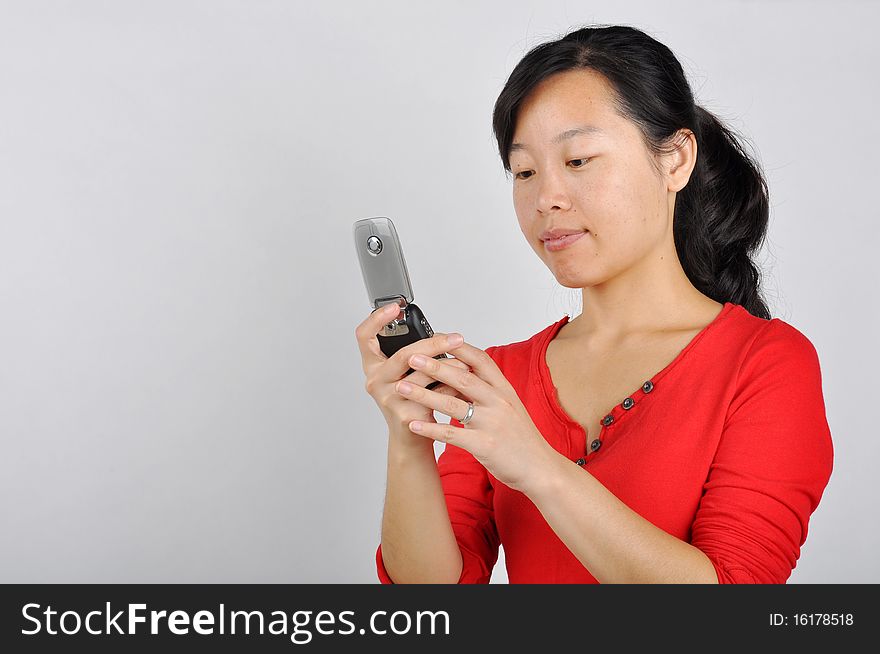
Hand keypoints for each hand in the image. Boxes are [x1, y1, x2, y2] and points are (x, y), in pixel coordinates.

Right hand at [355, 304, 471, 439]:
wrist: (411, 437)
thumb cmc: (410, 400)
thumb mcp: (405, 374)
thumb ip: (414, 355)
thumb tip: (443, 335)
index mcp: (373, 366)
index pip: (364, 336)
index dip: (376, 319)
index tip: (394, 307)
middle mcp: (376, 380)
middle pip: (404, 354)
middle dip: (434, 344)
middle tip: (456, 338)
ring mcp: (388, 398)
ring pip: (422, 374)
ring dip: (449, 366)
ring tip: (465, 363)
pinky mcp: (405, 414)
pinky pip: (433, 394)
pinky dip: (451, 387)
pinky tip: (462, 385)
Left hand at [394, 338, 558, 492]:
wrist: (540, 468)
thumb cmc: (522, 438)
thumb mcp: (509, 407)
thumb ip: (487, 391)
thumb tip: (460, 375)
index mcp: (505, 390)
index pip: (481, 361)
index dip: (458, 348)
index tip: (436, 338)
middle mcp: (499, 402)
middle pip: (463, 378)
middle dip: (434, 366)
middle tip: (411, 358)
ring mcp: (492, 424)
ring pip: (452, 404)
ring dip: (424, 394)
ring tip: (402, 387)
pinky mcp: (484, 445)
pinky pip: (451, 434)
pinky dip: (430, 428)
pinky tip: (413, 424)